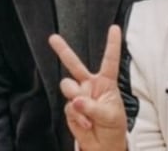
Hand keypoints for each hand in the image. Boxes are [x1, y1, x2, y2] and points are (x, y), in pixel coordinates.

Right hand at [49, 25, 127, 150]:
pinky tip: (87, 123)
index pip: (109, 60)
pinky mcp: (71, 108)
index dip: (112, 44)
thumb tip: (76, 101)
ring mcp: (78, 96)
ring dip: (75, 96)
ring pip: (68, 86)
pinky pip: (69, 106)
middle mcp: (90, 85)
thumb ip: (94, 106)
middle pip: (74, 64)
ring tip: (87, 111)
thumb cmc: (113, 127)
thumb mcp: (111, 115)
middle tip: (53, 38)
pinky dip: (78, 116)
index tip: (114, 28)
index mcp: (106, 83)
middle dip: (62, 50)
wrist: (103, 146)